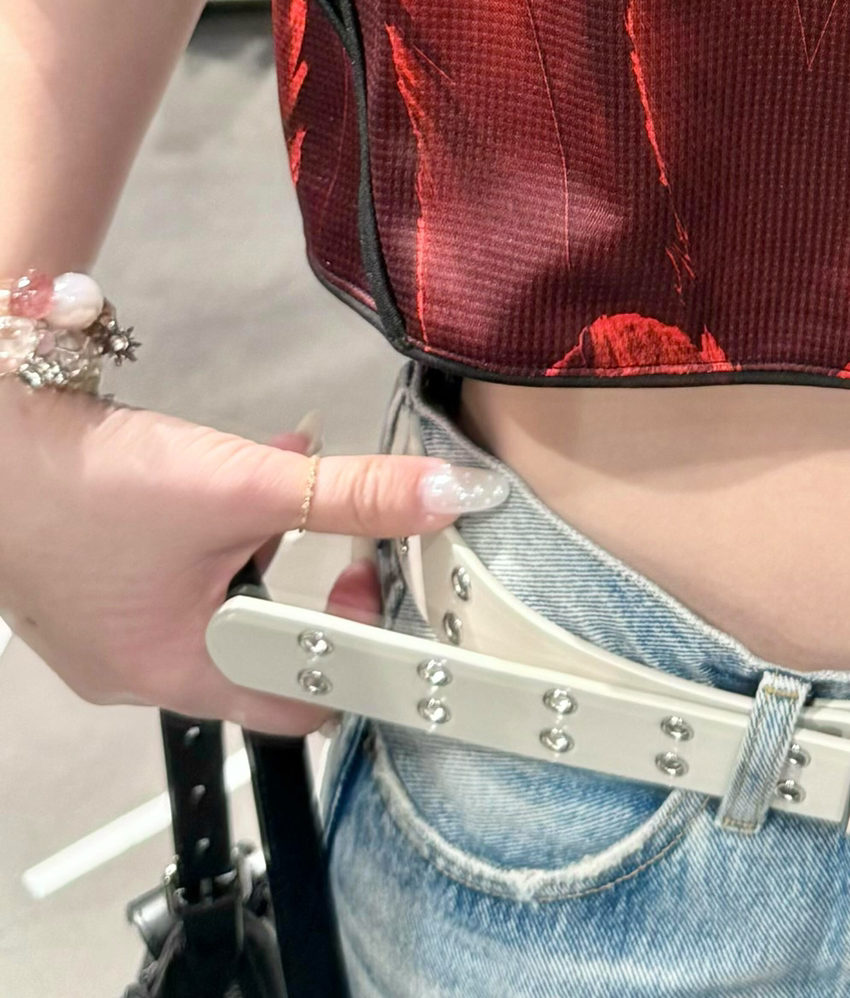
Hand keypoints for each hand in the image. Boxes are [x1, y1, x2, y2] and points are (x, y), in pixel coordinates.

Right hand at [0, 384, 504, 732]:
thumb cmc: (85, 486)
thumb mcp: (243, 487)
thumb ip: (350, 495)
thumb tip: (442, 496)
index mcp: (174, 673)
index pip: (296, 707)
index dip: (357, 663)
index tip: (390, 605)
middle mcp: (139, 665)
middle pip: (262, 644)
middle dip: (313, 585)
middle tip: (349, 542)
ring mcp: (111, 626)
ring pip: (222, 594)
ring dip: (271, 537)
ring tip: (295, 482)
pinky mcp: (95, 580)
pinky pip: (181, 567)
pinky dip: (223, 522)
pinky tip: (246, 466)